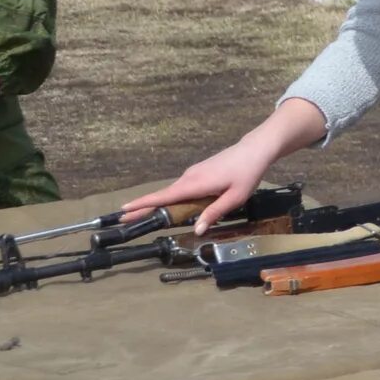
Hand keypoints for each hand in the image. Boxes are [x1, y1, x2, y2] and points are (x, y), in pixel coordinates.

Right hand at [126, 100, 327, 231]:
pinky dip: (172, 198)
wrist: (254, 150)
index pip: (164, 196)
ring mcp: (192, 173)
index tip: (124, 210)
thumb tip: (196, 229)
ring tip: (143, 216)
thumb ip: (214, 213)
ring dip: (158, 203)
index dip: (143, 204)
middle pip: (163, 195)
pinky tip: (172, 208)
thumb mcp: (235, 198)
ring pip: (173, 192)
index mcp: (195, 184)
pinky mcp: (198, 172)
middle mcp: (189, 177)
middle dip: (143, 206)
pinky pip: (181, 188)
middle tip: (125, 219)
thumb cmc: (247, 174)